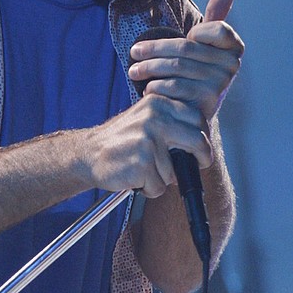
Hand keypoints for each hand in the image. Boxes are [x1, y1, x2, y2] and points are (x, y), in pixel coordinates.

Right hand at [82, 88, 212, 197]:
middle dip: (202, 158)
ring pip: (176, 171)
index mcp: (158, 103)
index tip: (201, 148)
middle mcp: (155, 117)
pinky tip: (135, 177)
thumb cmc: (120, 140)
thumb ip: (171, 121)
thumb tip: (203, 137)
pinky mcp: (142, 163)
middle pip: (198, 141)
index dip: (203, 137)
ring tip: (143, 168)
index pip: (197, 118)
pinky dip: (149, 188)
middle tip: (198, 164)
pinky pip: (159, 186)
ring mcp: (149, 140)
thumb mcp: (145, 118)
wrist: (88, 153)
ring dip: (162, 178)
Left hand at [128, 0, 243, 120]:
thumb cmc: (198, 69)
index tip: (187, 36)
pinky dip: (156, 86)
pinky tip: (146, 88)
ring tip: (133, 70)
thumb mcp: (206, 43)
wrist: (194, 111)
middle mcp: (232, 66)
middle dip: (153, 49)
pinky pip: (174, 87)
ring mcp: (221, 85)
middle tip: (133, 53)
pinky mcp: (207, 103)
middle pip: (186, 48)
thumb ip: (215, 16)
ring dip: (148, 68)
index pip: (217, 29)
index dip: (199, 32)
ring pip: (176, 67)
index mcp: (234, 47)